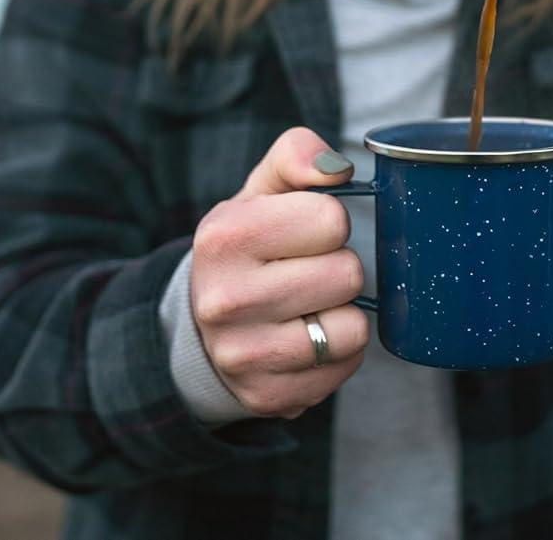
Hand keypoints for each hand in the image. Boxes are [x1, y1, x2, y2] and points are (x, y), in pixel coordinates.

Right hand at [190, 127, 368, 419]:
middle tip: (306, 272)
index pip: (331, 218)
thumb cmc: (248, 247)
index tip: (302, 234)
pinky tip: (306, 339)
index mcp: (224, 237)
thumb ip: (297, 155)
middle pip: (348, 274)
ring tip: (307, 307)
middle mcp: (225, 300)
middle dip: (338, 268)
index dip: (328, 222)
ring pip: (352, 328)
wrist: (200, 327)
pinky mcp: (269, 397)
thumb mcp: (262, 190)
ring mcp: (244, 356)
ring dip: (342, 313)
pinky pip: (346, 365)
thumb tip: (337, 168)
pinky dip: (338, 352)